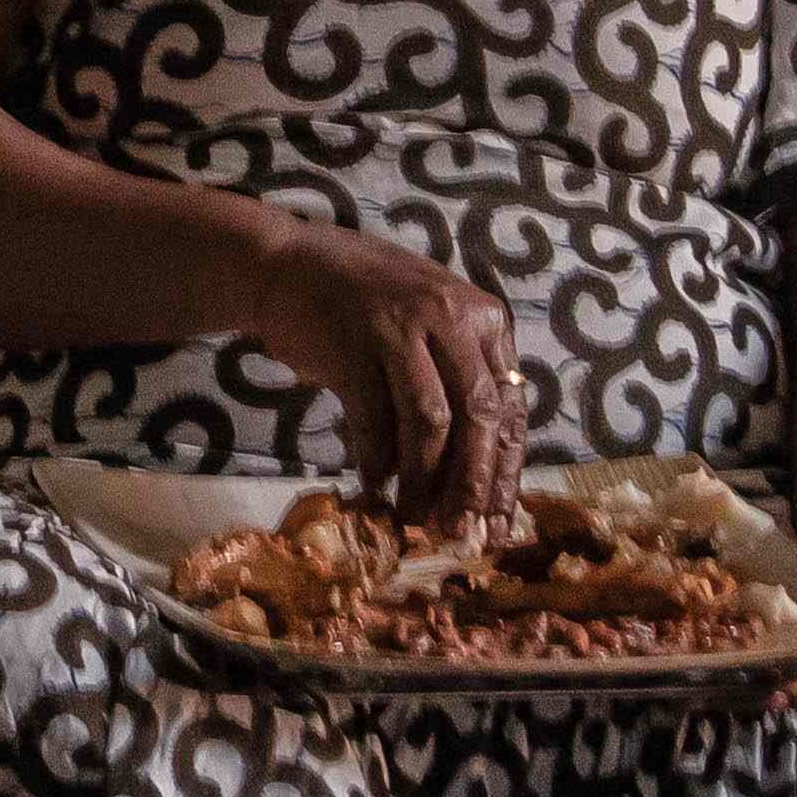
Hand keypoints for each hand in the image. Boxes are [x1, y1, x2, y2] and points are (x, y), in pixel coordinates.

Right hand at [225, 214, 520, 526]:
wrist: (285, 264)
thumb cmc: (364, 302)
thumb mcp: (431, 323)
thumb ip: (461, 375)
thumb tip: (480, 469)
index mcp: (482, 317)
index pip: (510, 406)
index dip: (505, 471)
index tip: (497, 520)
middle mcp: (450, 317)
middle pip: (478, 417)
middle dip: (472, 485)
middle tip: (461, 532)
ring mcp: (400, 328)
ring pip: (429, 423)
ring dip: (422, 480)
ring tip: (413, 516)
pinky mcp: (354, 346)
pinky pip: (373, 417)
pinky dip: (374, 457)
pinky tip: (372, 484)